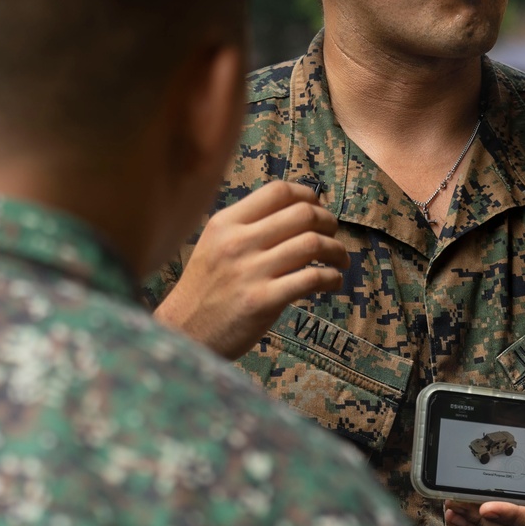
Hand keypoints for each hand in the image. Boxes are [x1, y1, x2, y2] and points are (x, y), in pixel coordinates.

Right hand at [154, 181, 349, 359]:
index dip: (308, 196)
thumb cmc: (205, 291)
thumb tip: (295, 213)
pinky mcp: (262, 301)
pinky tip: (333, 282)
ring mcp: (250, 272)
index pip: (278, 191)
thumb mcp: (214, 246)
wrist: (183, 333)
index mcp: (225, 223)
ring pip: (313, 244)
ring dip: (337, 251)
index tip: (318, 208)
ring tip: (340, 262)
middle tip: (333, 236)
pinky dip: (332, 277)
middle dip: (329, 223)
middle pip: (303, 214)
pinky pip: (312, 278)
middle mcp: (238, 242)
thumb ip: (247, 228)